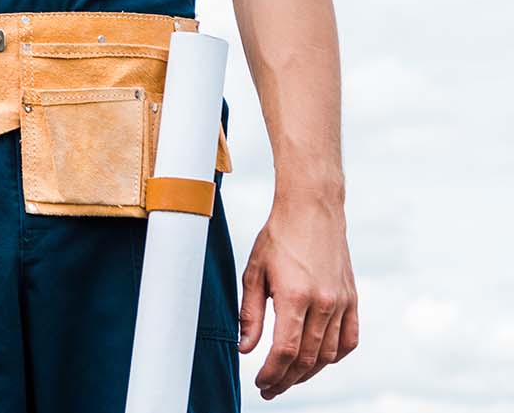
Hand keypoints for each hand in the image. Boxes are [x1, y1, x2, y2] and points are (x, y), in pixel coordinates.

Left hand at [239, 192, 358, 398]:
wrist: (312, 210)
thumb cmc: (278, 237)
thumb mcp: (253, 272)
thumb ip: (250, 314)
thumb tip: (246, 349)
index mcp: (296, 297)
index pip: (286, 350)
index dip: (272, 373)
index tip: (260, 383)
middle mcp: (324, 304)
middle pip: (307, 358)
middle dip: (286, 379)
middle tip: (270, 389)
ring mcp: (342, 303)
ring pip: (329, 354)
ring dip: (308, 372)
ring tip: (288, 378)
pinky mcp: (353, 299)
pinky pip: (349, 340)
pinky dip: (334, 356)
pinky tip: (318, 361)